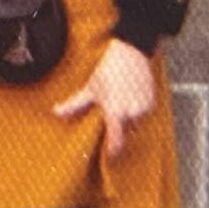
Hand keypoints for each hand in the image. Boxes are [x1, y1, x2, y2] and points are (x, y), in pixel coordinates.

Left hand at [53, 38, 156, 158]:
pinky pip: (143, 114)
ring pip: (134, 122)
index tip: (110, 155)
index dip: (113, 148)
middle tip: (111, 107)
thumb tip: (56, 112)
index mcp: (116, 111)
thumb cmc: (108, 70)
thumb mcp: (90, 88)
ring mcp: (144, 108)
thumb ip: (74, 104)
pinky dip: (136, 109)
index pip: (116, 138)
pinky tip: (128, 94)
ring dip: (127, 117)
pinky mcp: (152, 103)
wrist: (130, 52)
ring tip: (119, 97)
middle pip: (124, 129)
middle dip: (118, 125)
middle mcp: (132, 112)